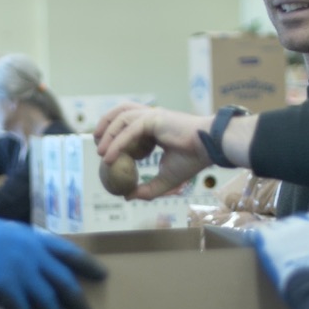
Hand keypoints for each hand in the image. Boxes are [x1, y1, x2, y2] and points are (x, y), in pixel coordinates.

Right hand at [0, 209, 106, 308]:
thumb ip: (15, 245)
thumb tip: (25, 260)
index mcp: (29, 236)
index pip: (67, 251)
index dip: (87, 265)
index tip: (102, 275)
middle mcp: (29, 252)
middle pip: (65, 281)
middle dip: (78, 301)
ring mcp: (19, 270)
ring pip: (48, 300)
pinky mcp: (4, 287)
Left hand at [93, 103, 213, 199]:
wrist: (210, 150)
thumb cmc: (193, 160)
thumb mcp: (166, 179)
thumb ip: (148, 189)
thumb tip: (127, 196)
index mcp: (155, 126)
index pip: (129, 123)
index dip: (115, 134)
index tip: (106, 151)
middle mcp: (152, 117)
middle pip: (121, 112)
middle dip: (105, 125)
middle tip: (97, 146)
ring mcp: (153, 115)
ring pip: (122, 117)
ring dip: (108, 133)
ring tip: (101, 152)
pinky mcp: (154, 118)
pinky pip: (130, 130)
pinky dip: (118, 143)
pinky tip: (110, 157)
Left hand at [250, 213, 308, 293]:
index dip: (304, 230)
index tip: (300, 240)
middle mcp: (304, 224)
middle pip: (290, 222)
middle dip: (286, 233)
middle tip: (281, 247)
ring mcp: (285, 229)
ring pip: (273, 227)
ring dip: (270, 237)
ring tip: (264, 249)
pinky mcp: (268, 238)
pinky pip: (256, 233)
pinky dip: (253, 238)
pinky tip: (248, 244)